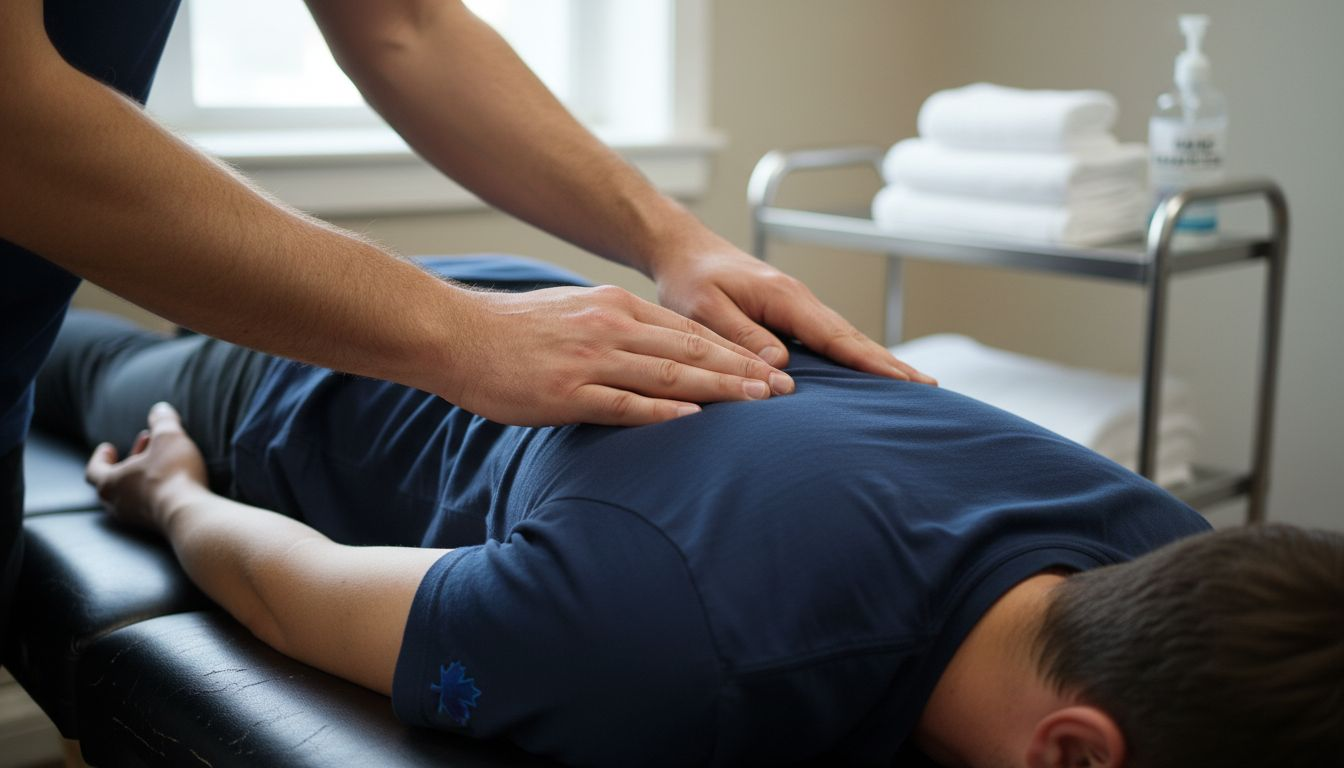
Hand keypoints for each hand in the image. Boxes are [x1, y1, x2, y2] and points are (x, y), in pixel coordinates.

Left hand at [85, 402, 208, 529]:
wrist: (190, 514)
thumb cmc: (172, 474)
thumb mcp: (169, 437)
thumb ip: (163, 421)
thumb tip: (160, 409)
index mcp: (111, 482)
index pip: (94, 470)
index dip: (100, 457)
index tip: (109, 447)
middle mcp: (118, 503)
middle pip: (112, 484)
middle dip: (128, 462)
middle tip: (143, 447)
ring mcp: (137, 518)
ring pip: (131, 496)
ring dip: (141, 479)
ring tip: (159, 464)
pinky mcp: (156, 526)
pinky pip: (148, 507)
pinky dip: (154, 493)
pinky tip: (172, 484)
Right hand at [446, 284, 794, 426]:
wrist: (453, 334)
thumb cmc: (510, 332)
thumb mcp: (572, 315)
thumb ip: (614, 330)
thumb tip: (652, 354)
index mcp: (614, 307)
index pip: (689, 331)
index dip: (735, 351)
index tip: (770, 369)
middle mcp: (610, 326)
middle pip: (691, 350)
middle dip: (743, 371)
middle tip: (785, 391)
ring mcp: (589, 359)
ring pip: (669, 374)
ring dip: (719, 390)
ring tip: (758, 405)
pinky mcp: (565, 392)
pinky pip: (624, 403)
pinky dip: (663, 411)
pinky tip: (694, 419)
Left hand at [652, 239, 936, 383]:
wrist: (681, 250)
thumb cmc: (690, 279)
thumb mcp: (707, 310)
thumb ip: (744, 337)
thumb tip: (783, 368)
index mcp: (785, 298)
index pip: (836, 336)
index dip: (871, 361)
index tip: (904, 380)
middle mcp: (799, 301)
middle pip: (852, 337)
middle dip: (890, 362)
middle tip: (929, 387)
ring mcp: (796, 307)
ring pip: (843, 338)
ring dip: (877, 360)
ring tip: (910, 384)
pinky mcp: (787, 316)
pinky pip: (827, 339)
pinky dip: (852, 354)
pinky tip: (864, 372)